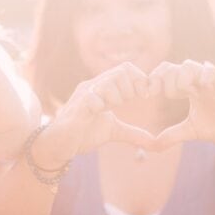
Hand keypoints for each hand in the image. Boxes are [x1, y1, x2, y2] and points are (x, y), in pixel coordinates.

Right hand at [31, 62, 156, 168]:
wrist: (59, 145)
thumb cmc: (84, 133)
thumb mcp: (114, 131)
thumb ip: (133, 133)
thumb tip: (155, 142)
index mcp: (103, 88)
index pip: (126, 69)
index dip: (140, 79)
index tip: (146, 96)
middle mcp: (93, 86)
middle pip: (122, 71)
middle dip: (132, 88)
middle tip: (128, 103)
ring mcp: (84, 95)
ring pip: (109, 81)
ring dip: (118, 97)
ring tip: (110, 108)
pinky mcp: (77, 108)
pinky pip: (92, 98)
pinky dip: (101, 105)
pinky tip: (98, 113)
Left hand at [147, 60, 214, 149]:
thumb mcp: (191, 131)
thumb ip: (171, 135)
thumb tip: (151, 146)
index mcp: (187, 88)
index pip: (165, 73)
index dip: (153, 80)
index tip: (147, 95)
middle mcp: (196, 82)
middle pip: (172, 67)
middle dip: (163, 78)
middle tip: (162, 95)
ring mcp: (210, 81)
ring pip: (189, 65)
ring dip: (180, 77)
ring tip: (182, 93)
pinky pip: (212, 71)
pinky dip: (203, 76)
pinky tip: (201, 89)